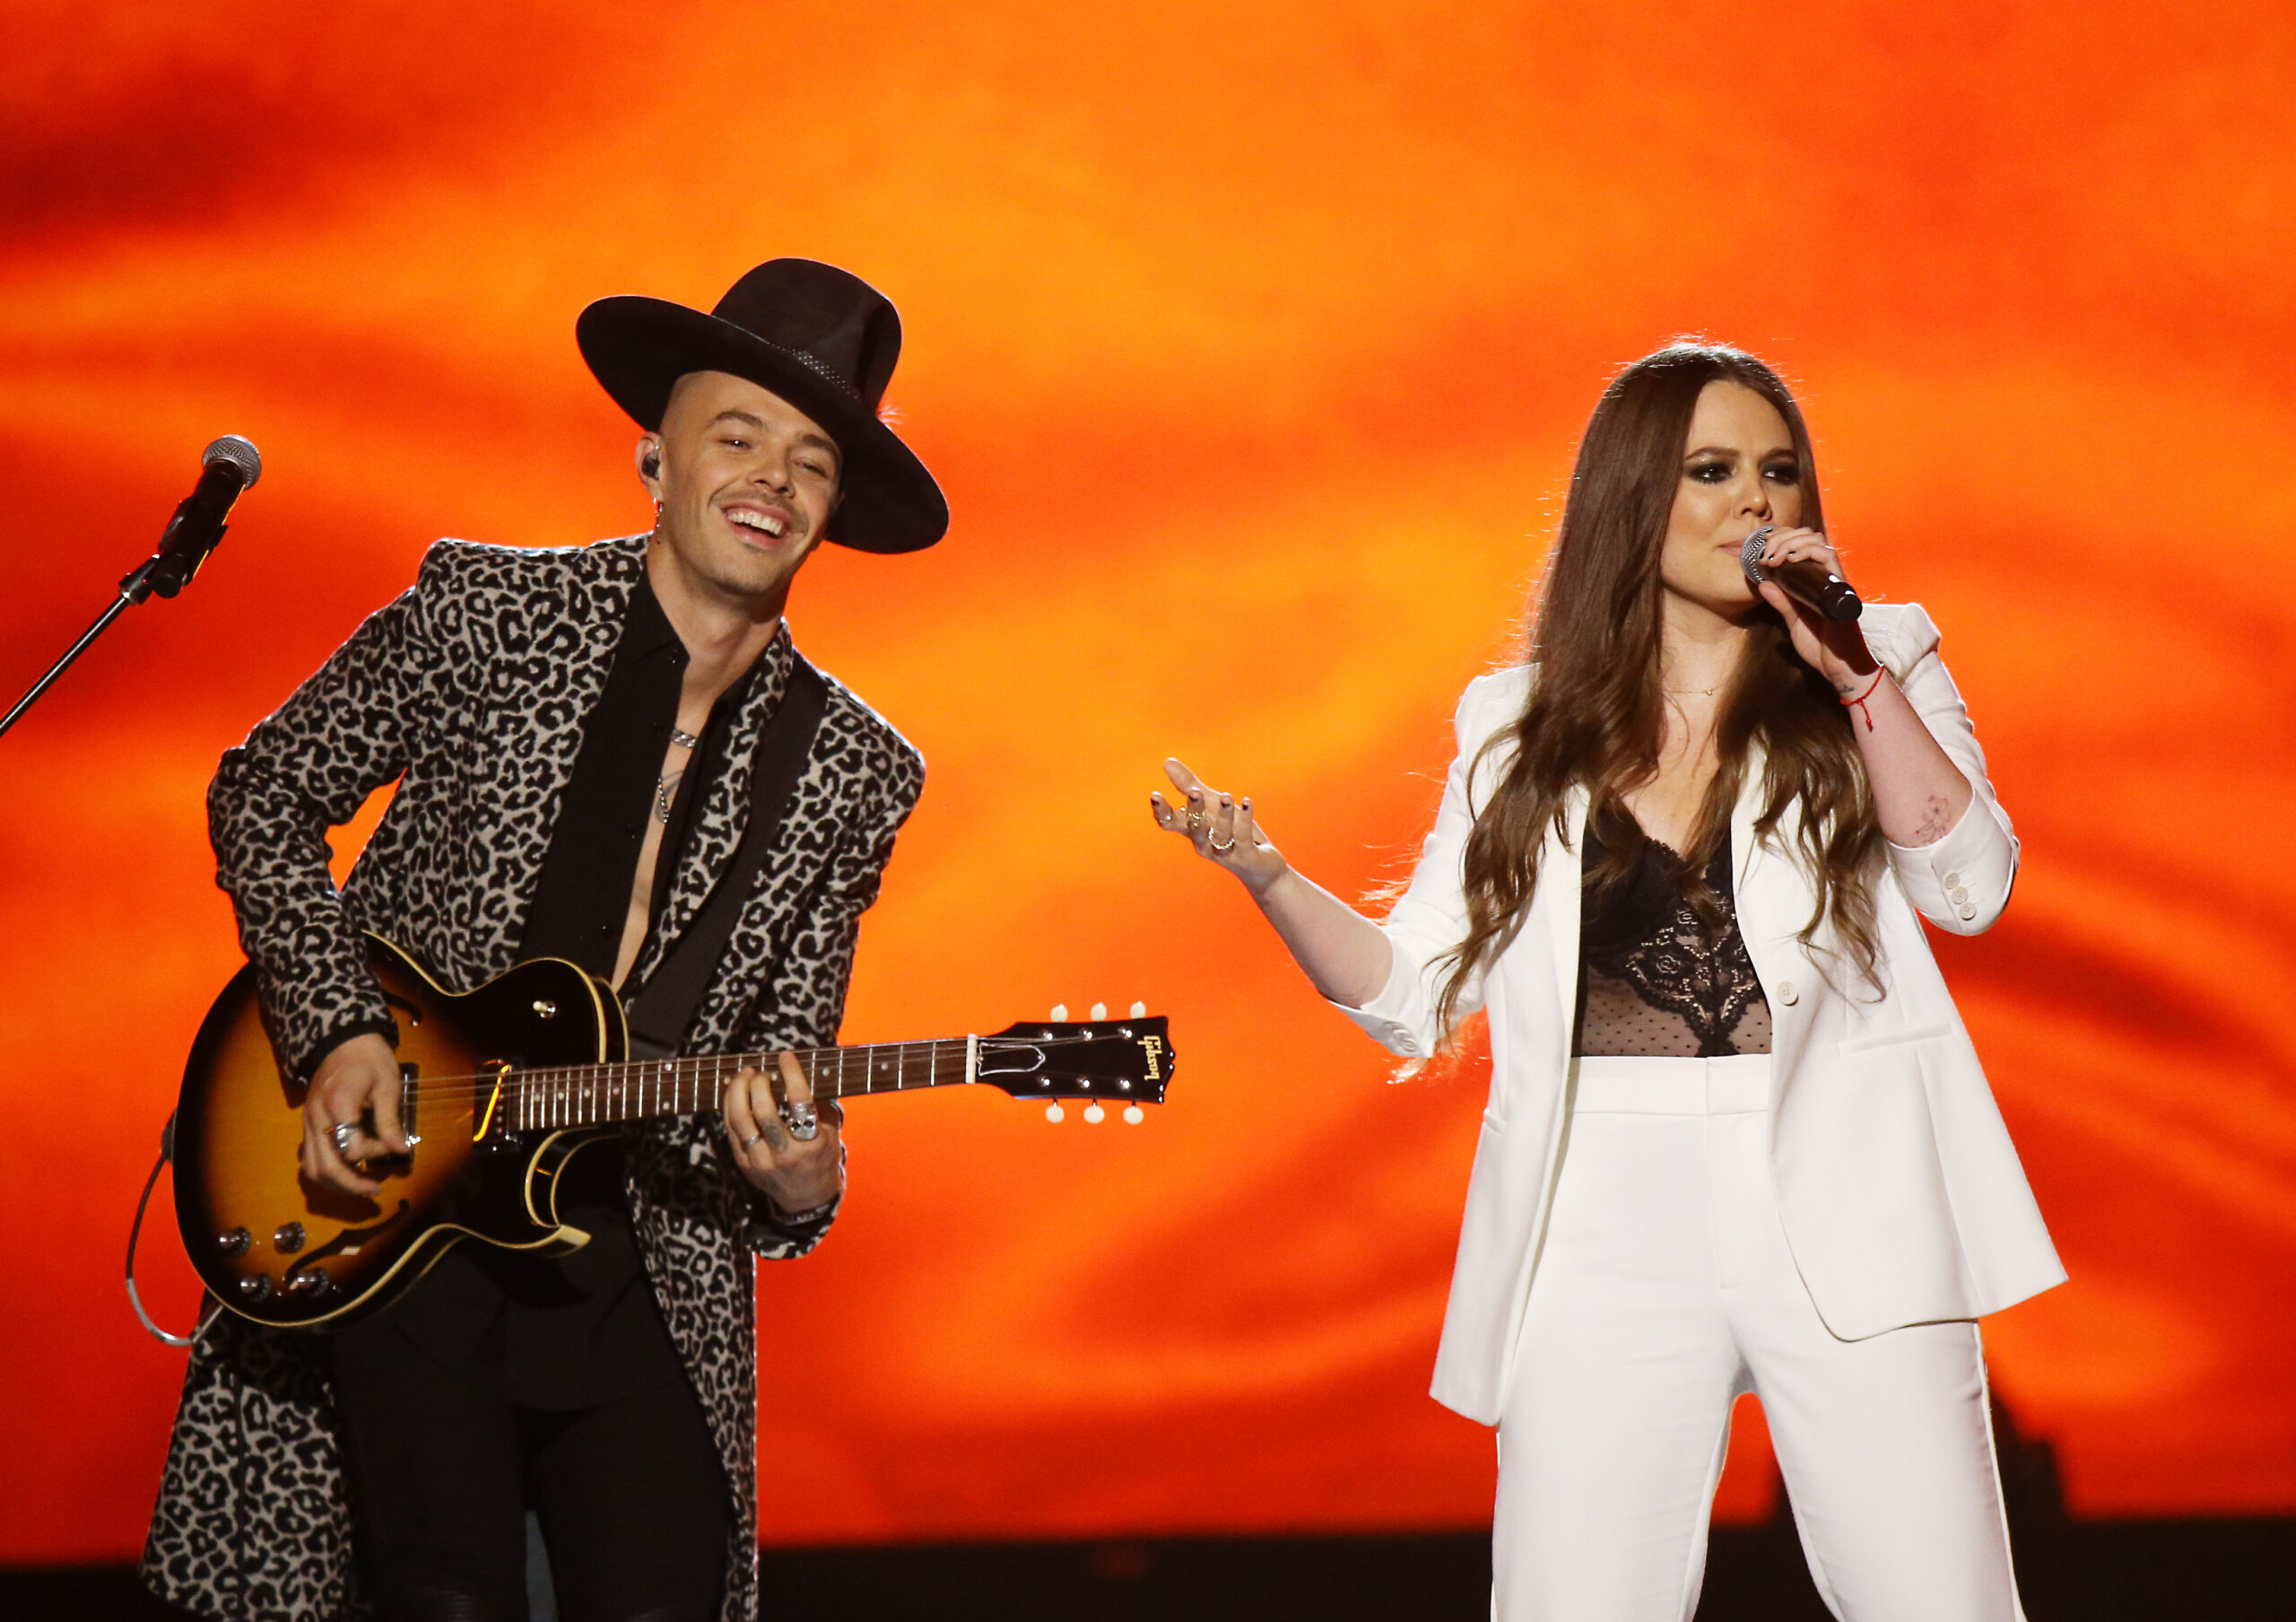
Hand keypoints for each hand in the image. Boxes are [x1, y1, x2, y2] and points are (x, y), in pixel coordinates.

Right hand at [301, 1032, 411, 1196]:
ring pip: (312, 1168)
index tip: (392, 1143)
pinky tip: (345, 1173)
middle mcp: (317, 1118)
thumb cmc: (370, 1060)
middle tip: (374, 1190)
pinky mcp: (307, 1126)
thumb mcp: (387, 1085)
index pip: (351, 1149)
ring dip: (335, 1184)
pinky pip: (308, 1159)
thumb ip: (390, 1120)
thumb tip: (402, 1150)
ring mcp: (308, 1123)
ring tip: (360, 1187)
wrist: (342, 1042)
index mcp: (338, 1105)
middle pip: (326, 1167)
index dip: (374, 1153)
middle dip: (351, 1185)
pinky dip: (325, 1173)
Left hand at [721, 1051, 843, 1215]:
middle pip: (763, 1111)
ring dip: (738, 1091)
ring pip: (740, 1119)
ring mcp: (761, 1161)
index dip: (791, 1073)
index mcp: (812, 1144)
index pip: (799, 1102)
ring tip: (744, 1076)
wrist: (807, 1196)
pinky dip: (730, 1105)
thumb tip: (802, 1068)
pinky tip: (736, 1092)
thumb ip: (819, 1101)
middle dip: (758, 1083)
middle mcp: (785, 1154)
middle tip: (761, 1072)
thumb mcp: (830, 1129)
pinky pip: (730, 1129)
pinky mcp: (744, 1164)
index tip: (785, 1056)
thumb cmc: (821, 1154)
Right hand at [1150, 757, 1287, 896]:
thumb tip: (1166, 761)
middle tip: (1195, 792)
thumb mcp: (1210, 805)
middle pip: (1195, 828)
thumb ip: (1188, 785)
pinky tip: (1247, 802)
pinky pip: (1243, 836)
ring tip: (1227, 796)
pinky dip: (1246, 819)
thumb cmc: (1230, 832)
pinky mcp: (1245, 856)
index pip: (1170, 824)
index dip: (1162, 811)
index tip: (1155, 794)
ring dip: (1224, 815)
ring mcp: (1225, 852)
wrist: (1259, 866)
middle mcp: (1205, 843)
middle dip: (1194, 810)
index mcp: (1192, 831)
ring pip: (1221, 834)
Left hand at [1752, 526, 1877, 692]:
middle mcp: (1828, 576)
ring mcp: (1835, 580)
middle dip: (1784, 538)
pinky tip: (1791, 559)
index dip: (1784, 538)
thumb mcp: (1794, 621)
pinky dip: (1809, 552)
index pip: (1804, 545)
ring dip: (1792, 543)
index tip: (1764, 546)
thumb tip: (1763, 583)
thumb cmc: (1821, 647)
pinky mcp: (1840, 588)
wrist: (1838, 668)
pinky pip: (1829, 559)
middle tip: (1766, 552)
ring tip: (1774, 557)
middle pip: (1811, 537)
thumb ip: (1781, 602)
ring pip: (1818, 543)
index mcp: (1817, 581)